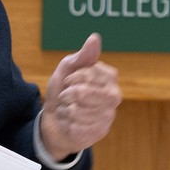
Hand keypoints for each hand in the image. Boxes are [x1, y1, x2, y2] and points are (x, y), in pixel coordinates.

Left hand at [39, 33, 120, 162]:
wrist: (55, 120)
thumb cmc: (64, 92)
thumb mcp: (67, 70)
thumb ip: (82, 56)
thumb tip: (94, 37)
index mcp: (110, 77)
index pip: (87, 74)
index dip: (71, 78)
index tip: (70, 82)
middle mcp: (114, 96)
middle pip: (82, 92)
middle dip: (67, 94)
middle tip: (67, 97)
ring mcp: (108, 116)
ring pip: (77, 110)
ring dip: (65, 109)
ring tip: (69, 110)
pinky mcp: (99, 132)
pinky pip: (75, 125)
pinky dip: (66, 123)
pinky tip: (70, 123)